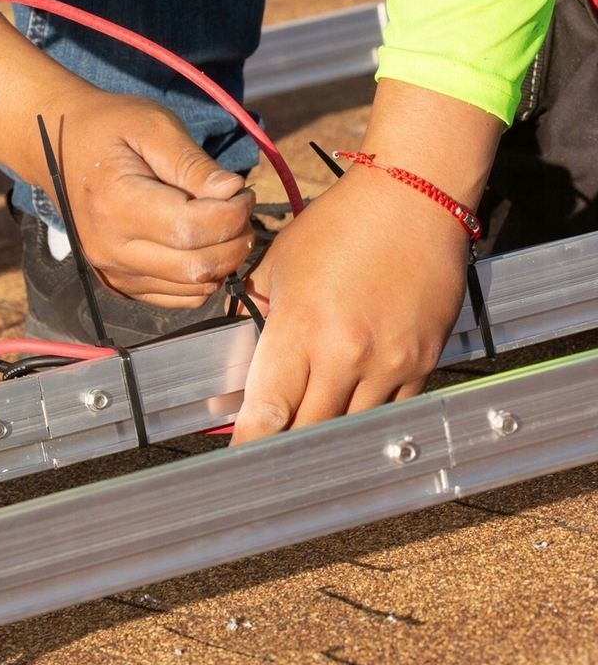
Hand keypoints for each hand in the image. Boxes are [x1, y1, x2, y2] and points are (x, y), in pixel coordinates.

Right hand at [52, 91, 255, 307]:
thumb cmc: (110, 129)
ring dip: (225, 261)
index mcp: (116, 205)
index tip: (242, 192)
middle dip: (236, 240)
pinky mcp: (123, 286)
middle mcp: (113, 250)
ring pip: (194, 288)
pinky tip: (205, 246)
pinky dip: (205, 278)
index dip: (232, 215)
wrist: (62, 148)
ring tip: (225, 225)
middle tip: (241, 209)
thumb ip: (194, 164)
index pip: (192, 229)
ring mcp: (116, 274)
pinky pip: (180, 298)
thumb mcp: (154, 126)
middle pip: (197, 266)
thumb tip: (233, 192)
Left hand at [230, 165, 469, 443]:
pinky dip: (369, 420)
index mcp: (300, 328)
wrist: (415, 197)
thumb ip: (257, 313)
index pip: (268, 411)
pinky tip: (354, 414)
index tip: (241, 468)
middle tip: (271, 458)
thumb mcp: (280, 263)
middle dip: (286, 450)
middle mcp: (346, 354)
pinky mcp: (423, 362)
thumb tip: (245, 351)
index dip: (250, 447)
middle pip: (309, 434)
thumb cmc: (341, 225)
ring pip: (352, 431)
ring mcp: (390, 362)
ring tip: (312, 441)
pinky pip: (392, 412)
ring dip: (328, 439)